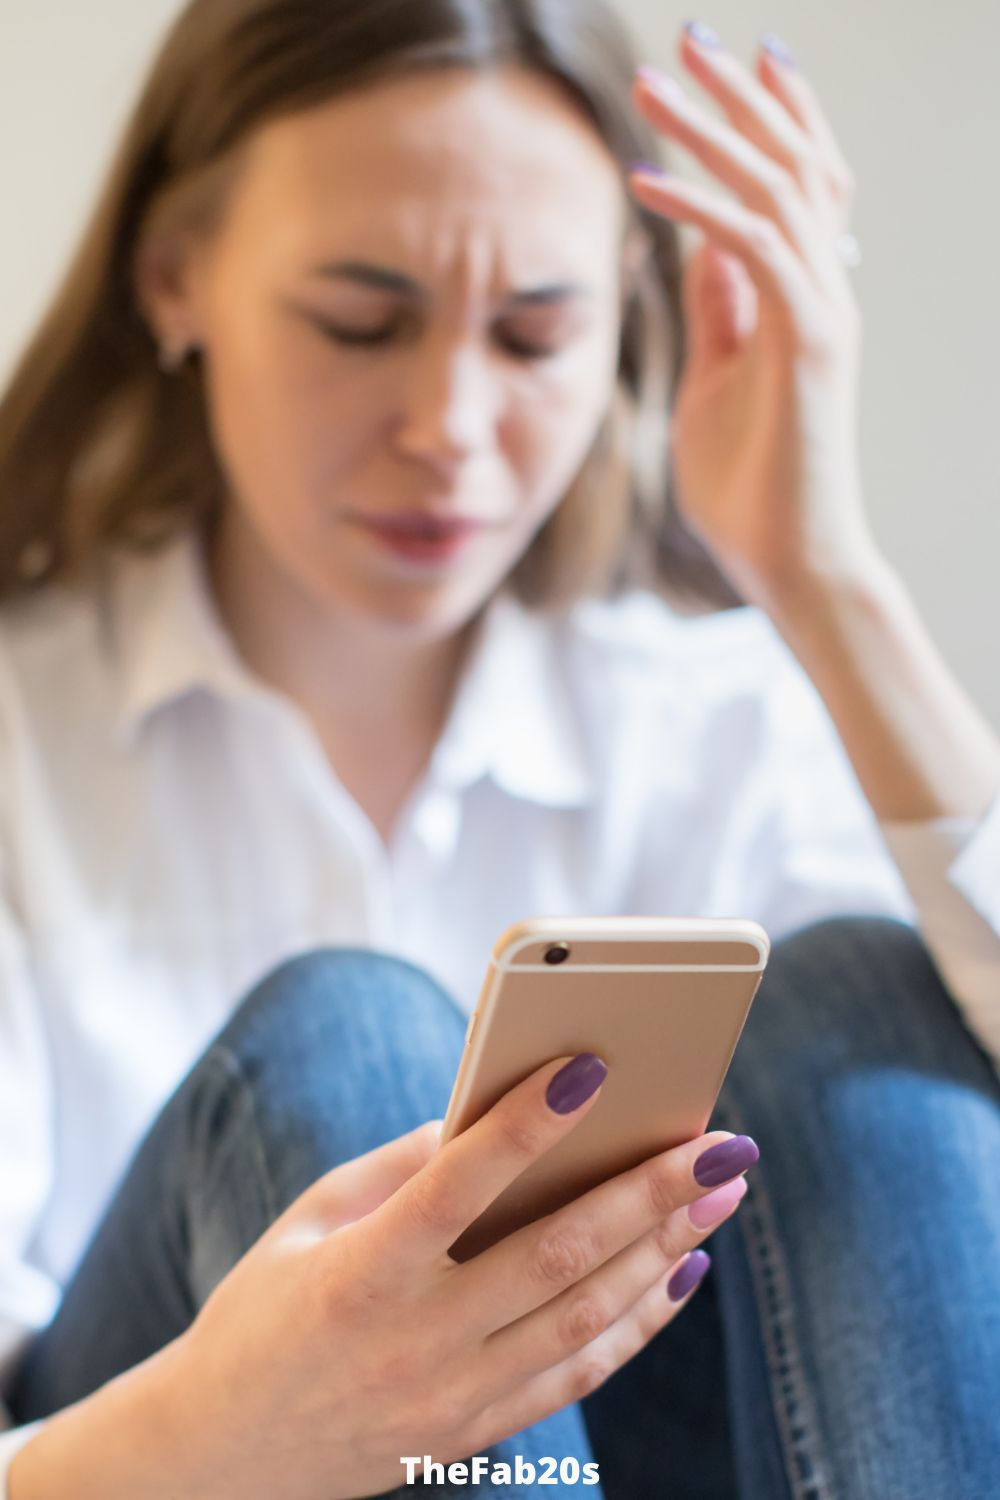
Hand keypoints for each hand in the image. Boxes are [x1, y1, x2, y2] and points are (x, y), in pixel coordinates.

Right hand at [155, 1055, 754, 1498]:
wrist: (226, 1455)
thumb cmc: (265, 1310)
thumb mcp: (311, 1221)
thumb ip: (403, 1167)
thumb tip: (496, 1111)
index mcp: (360, 1272)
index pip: (457, 1186)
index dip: (525, 1125)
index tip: (592, 1068)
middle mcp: (413, 1341)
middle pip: (553, 1256)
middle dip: (648, 1193)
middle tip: (721, 1141)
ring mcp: (450, 1398)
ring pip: (583, 1317)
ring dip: (664, 1250)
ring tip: (721, 1191)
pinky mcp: (473, 1432)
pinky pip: (576, 1375)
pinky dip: (639, 1322)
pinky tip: (682, 1270)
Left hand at [629, 24, 882, 607]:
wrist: (791, 564)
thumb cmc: (750, 487)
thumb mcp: (717, 380)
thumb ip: (718, 311)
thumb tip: (698, 244)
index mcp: (804, 297)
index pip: (796, 186)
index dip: (770, 120)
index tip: (729, 64)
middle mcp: (825, 290)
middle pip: (793, 165)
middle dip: (742, 97)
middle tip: (694, 35)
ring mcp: (825, 312)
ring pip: (777, 191)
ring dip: (715, 132)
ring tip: (660, 84)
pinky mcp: (811, 343)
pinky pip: (753, 251)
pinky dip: (698, 209)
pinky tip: (646, 180)